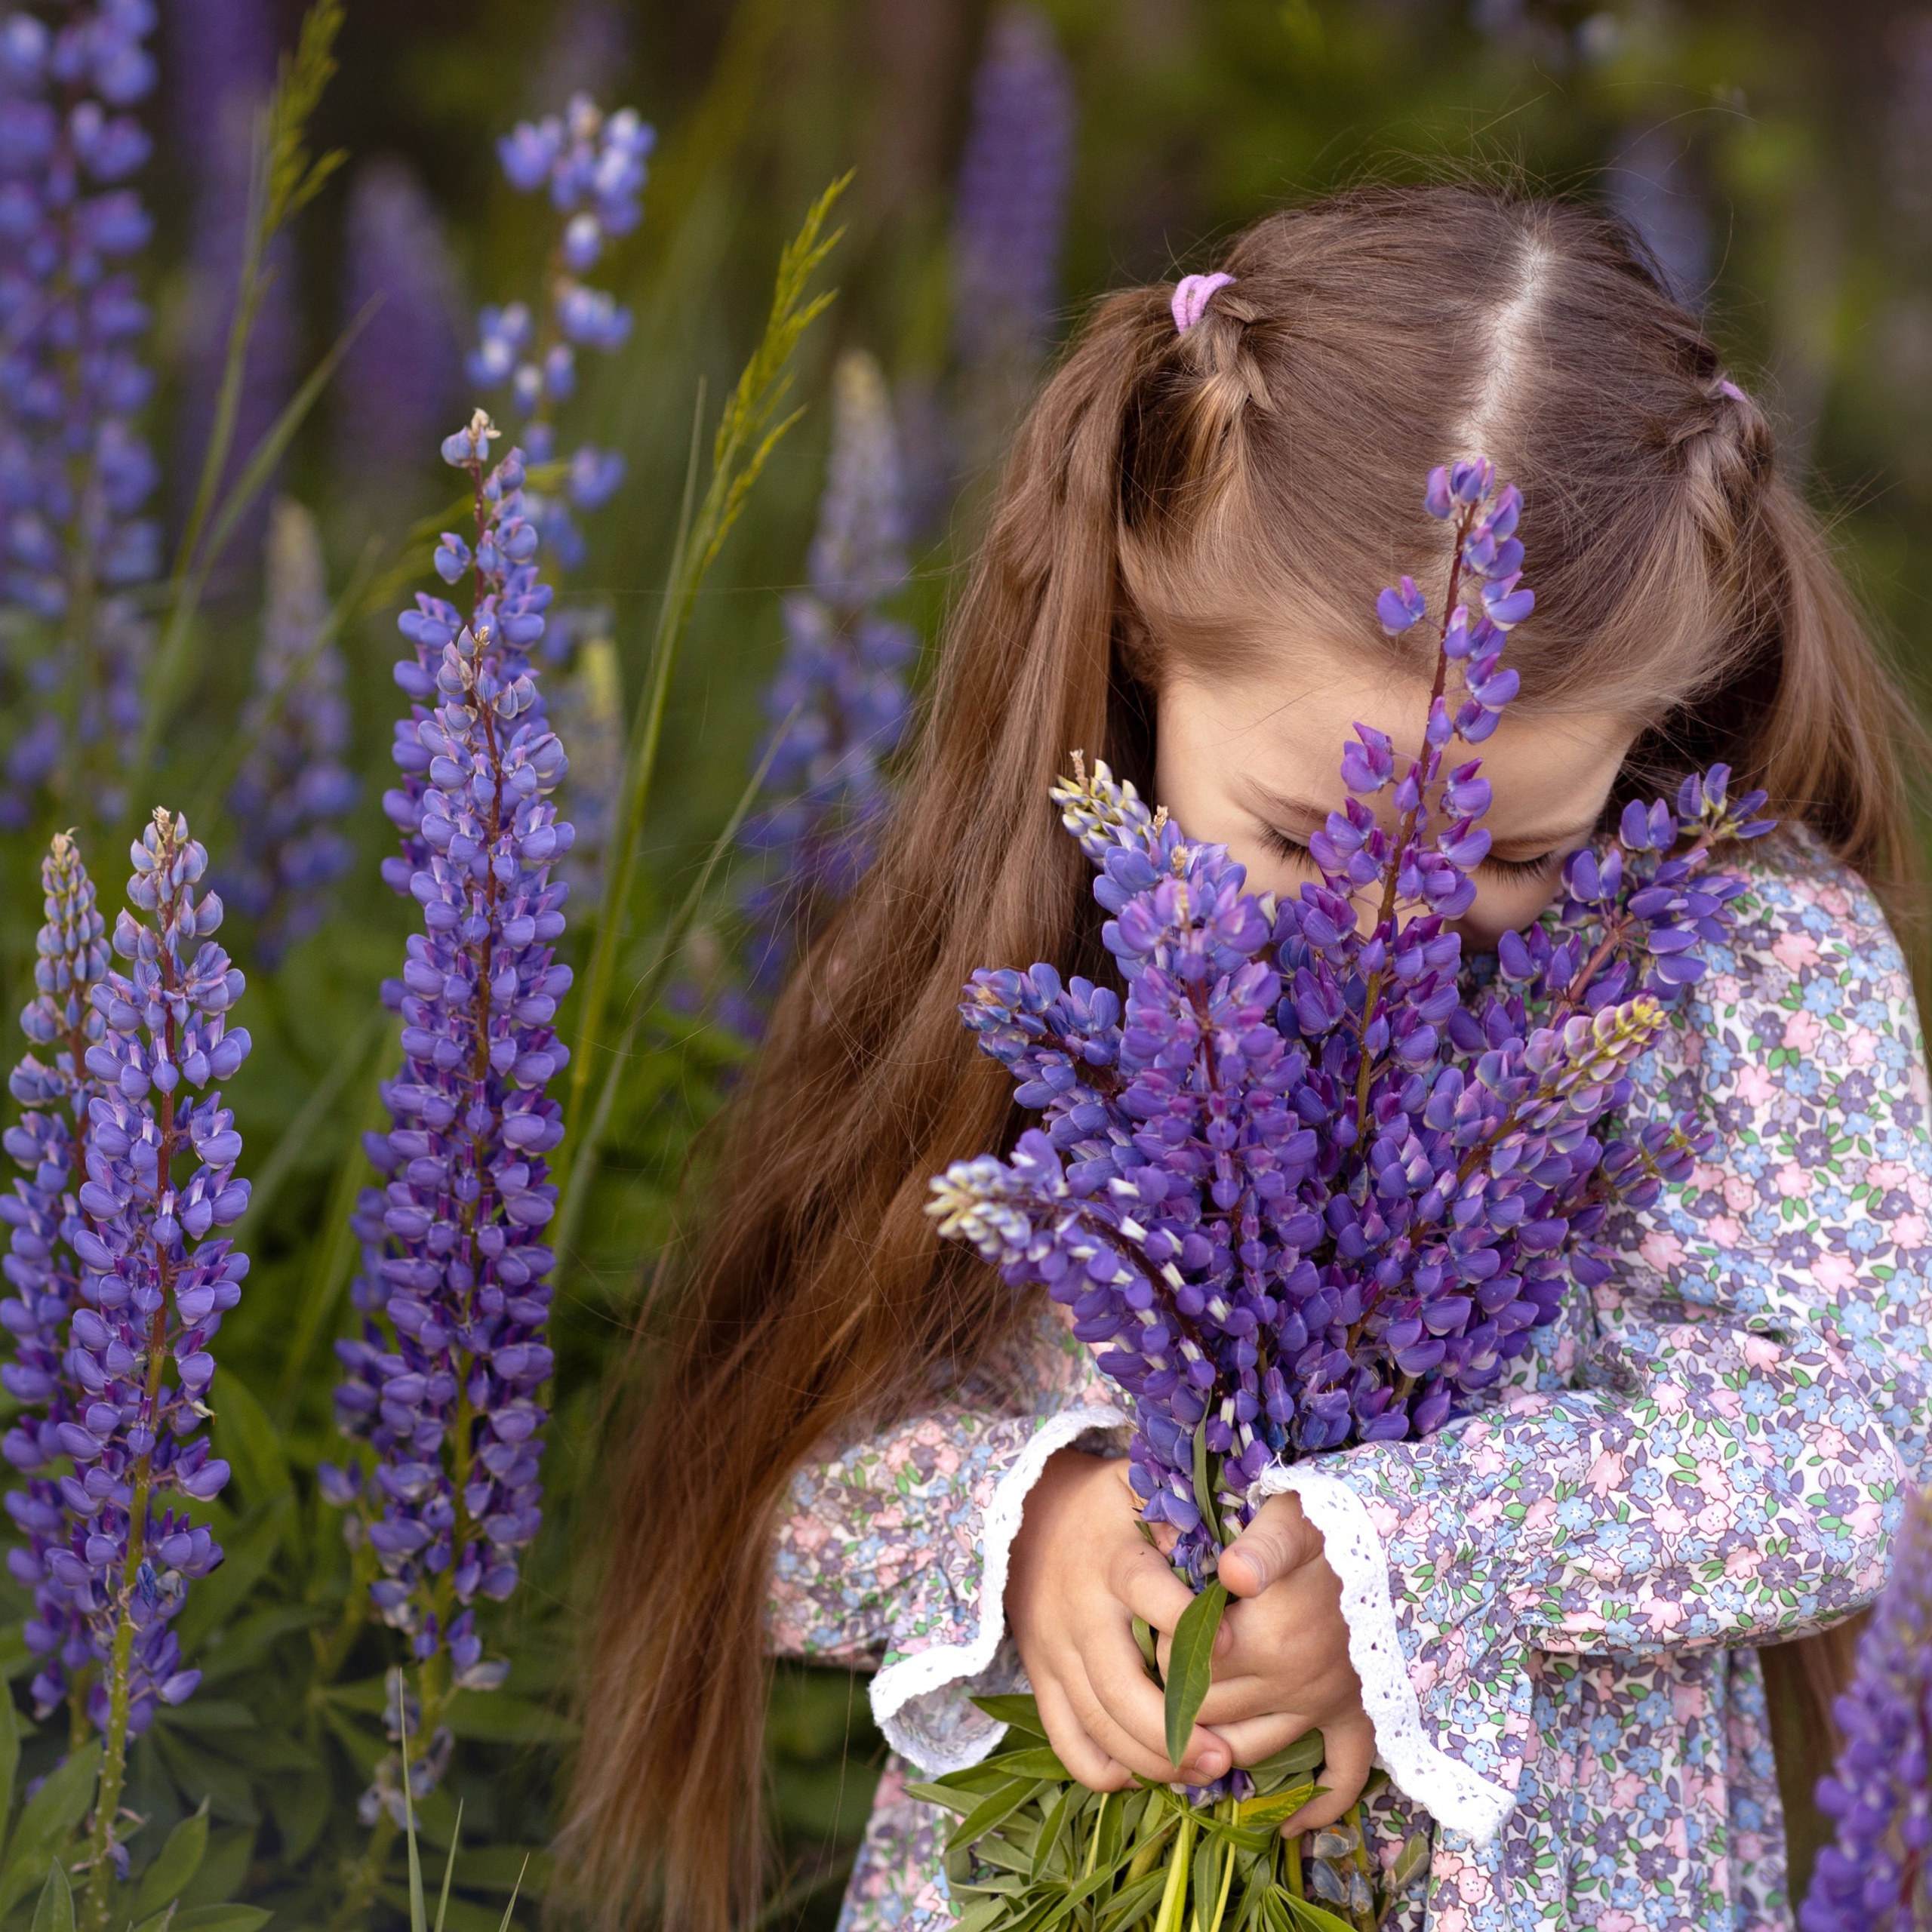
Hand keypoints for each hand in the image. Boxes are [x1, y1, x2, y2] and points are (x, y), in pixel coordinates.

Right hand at [1005, 1450, 1235, 1788]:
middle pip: (1119, 1684)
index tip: (1233, 1646)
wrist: (1026, 1515)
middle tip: (1225, 1756)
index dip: (1184, 1619)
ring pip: (1097, 1723)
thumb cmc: (1108, 1508)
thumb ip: (1188, 1516)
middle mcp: (1080, 1609)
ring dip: (1150, 1759)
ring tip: (1203, 1773)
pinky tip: (1144, 1774)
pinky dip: (1102, 1770)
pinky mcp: (1040, 1676)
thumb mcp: (1144, 1490)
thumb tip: (1241, 1554)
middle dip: (1174, 1729)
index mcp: (1113, 1558)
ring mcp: (1055, 1649)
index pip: (1145, 1589)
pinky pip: (1066, 1739)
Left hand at [1192, 1492, 1374, 1834]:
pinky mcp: (1358, 1719)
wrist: (1405, 1549)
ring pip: (1249, 1750)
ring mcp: (1325, 1706)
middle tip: (1166, 1669)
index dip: (1161, 1646)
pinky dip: (1316, 1809)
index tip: (1157, 1623)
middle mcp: (1291, 1684)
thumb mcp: (1296, 1520)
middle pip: (1206, 1711)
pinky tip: (1287, 1826)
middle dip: (1176, 1696)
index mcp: (1267, 1639)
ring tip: (1189, 1728)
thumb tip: (1232, 1571)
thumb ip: (1261, 1547)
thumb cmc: (1340, 1528)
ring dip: (1214, 1747)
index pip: (1184, 1663)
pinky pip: (1342, 1780)